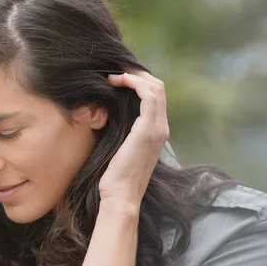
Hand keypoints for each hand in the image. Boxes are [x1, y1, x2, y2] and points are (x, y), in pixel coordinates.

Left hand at [99, 67, 168, 208]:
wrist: (120, 195)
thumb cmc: (113, 177)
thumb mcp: (117, 148)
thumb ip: (119, 131)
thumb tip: (104, 114)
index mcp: (156, 132)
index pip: (155, 97)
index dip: (138, 82)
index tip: (117, 78)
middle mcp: (161, 129)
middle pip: (158, 88)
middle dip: (137, 74)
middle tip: (115, 70)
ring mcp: (157, 129)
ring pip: (156, 88)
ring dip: (134, 76)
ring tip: (113, 75)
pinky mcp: (148, 130)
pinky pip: (149, 95)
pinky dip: (134, 83)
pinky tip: (116, 82)